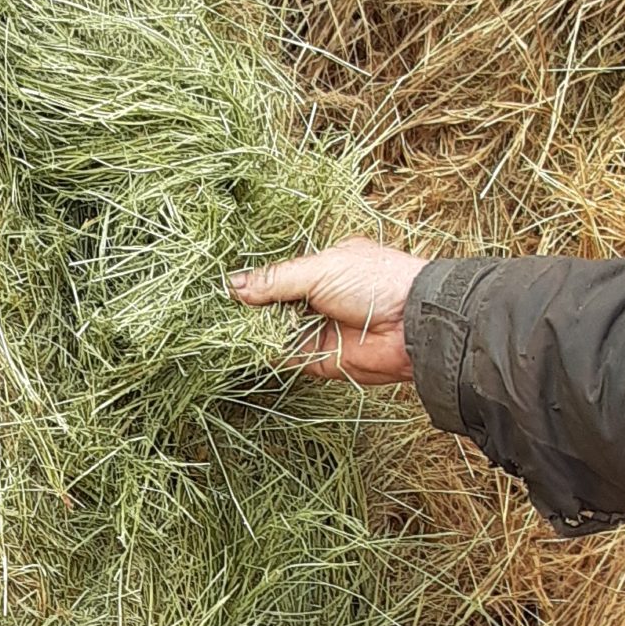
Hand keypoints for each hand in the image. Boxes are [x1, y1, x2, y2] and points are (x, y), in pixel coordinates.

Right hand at [228, 237, 424, 386]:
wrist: (411, 326)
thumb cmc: (374, 283)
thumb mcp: (320, 269)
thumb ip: (275, 280)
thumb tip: (233, 284)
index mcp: (321, 267)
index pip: (277, 274)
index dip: (252, 280)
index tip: (221, 286)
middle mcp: (316, 298)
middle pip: (270, 304)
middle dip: (246, 306)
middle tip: (213, 307)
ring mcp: (314, 328)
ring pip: (271, 329)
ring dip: (250, 328)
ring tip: (219, 324)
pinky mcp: (315, 358)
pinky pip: (281, 354)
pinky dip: (261, 351)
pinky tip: (238, 343)